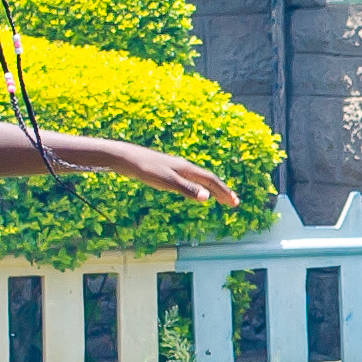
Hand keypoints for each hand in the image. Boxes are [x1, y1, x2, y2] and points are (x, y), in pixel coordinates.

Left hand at [81, 136, 240, 207]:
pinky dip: (198, 187)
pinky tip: (194, 191)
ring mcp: (175, 169)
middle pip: (208, 179)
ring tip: (219, 198)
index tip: (235, 203)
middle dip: (222, 191)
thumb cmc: (146, 170)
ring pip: (199, 179)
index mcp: (187, 169)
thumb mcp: (166, 182)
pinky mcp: (166, 171)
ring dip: (211, 189)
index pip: (211, 181)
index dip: (224, 192)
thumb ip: (186, 189)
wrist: (126, 158)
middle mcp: (184, 167)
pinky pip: (189, 180)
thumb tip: (207, 198)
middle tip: (234, 203)